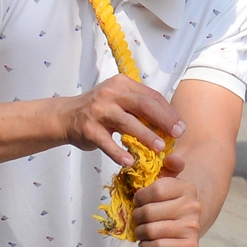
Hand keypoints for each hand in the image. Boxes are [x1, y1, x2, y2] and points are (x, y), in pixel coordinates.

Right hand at [58, 75, 182, 167]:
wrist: (65, 116)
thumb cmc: (99, 110)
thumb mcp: (118, 99)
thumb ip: (139, 106)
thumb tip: (169, 123)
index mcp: (122, 84)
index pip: (151, 96)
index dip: (168, 112)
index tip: (181, 126)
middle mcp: (110, 94)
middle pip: (143, 105)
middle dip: (163, 120)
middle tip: (177, 135)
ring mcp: (98, 111)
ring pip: (127, 123)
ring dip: (146, 136)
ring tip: (160, 148)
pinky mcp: (88, 129)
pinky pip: (107, 143)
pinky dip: (119, 153)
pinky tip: (130, 162)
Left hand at [128, 169, 208, 246]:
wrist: (179, 242)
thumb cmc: (165, 212)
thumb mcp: (164, 188)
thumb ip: (166, 169)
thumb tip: (174, 159)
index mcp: (187, 188)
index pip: (156, 190)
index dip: (140, 197)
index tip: (138, 201)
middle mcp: (193, 207)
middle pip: (150, 212)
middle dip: (137, 217)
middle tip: (137, 219)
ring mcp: (192, 227)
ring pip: (151, 230)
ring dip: (140, 233)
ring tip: (142, 231)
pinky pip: (157, 246)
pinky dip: (146, 246)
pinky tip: (148, 243)